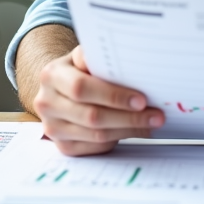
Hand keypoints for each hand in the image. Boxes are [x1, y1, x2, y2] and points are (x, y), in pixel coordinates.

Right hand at [32, 45, 164, 156]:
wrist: (60, 88)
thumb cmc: (79, 70)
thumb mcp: (85, 57)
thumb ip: (99, 58)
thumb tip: (129, 61)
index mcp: (52, 76)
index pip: (82, 88)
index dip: (113, 95)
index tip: (142, 100)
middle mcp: (47, 103)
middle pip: (91, 116)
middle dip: (129, 117)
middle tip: (156, 116)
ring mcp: (52, 128)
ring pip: (96, 134)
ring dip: (129, 130)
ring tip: (151, 124)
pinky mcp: (63, 146)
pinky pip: (95, 147)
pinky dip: (118, 139)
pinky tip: (134, 130)